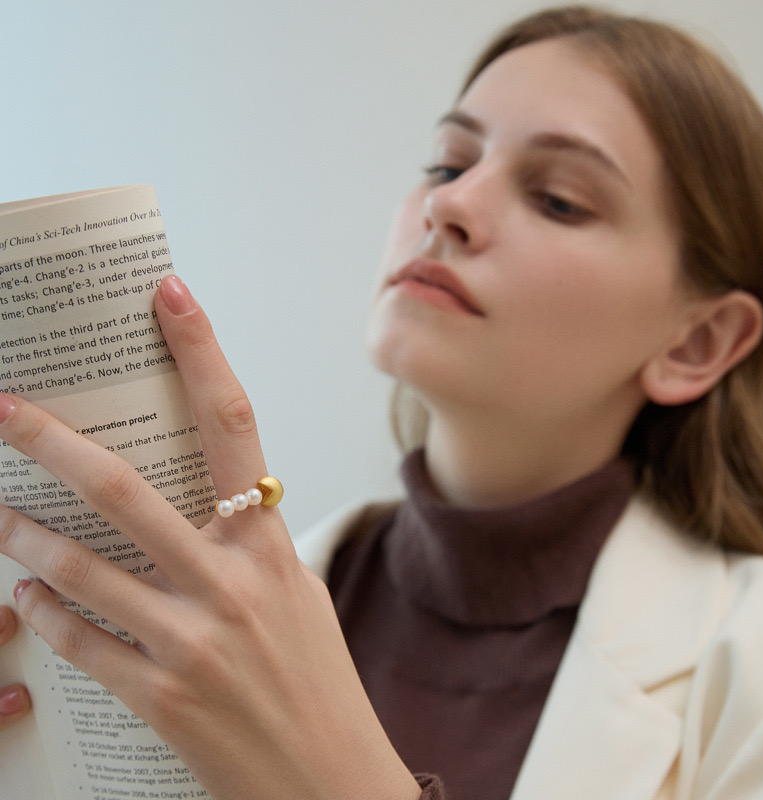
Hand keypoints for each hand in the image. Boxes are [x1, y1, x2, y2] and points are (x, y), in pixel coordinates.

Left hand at [0, 276, 418, 799]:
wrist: (332, 779)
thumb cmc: (315, 678)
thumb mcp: (294, 593)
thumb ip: (245, 545)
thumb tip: (190, 505)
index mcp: (271, 546)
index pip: (235, 423)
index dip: (201, 350)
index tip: (168, 294)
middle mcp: (232, 581)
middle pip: (128, 489)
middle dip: (54, 441)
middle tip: (6, 406)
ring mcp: (194, 640)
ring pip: (84, 568)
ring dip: (25, 534)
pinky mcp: (162, 695)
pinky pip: (80, 641)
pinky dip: (46, 612)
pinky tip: (28, 595)